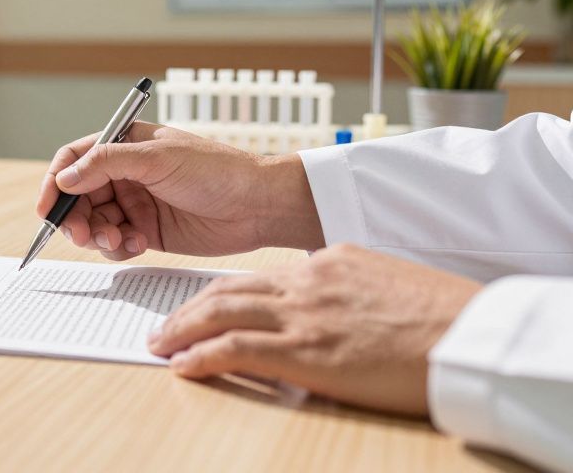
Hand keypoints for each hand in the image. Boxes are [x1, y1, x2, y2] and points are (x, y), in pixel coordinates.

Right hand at [36, 122, 323, 260]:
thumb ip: (106, 163)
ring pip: (94, 222)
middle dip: (75, 216)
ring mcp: (135, 202)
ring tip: (116, 240)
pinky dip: (118, 247)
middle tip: (82, 234)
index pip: (75, 159)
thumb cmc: (217, 170)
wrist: (258, 206)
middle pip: (78, 195)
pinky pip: (115, 242)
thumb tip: (64, 178)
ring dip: (97, 234)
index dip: (55, 182)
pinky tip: (138, 243)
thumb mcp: (157, 158)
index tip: (47, 208)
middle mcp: (125, 173)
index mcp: (125, 144)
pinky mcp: (147, 231)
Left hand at [148, 244, 481, 414]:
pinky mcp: (304, 351)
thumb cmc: (444, 318)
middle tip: (165, 324)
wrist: (468, 336)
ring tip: (159, 344)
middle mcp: (307, 281)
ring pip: (221, 313)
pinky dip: (201, 357)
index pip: (261, 277)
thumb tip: (331, 307)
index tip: (205, 305)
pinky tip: (182, 366)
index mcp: (329, 261)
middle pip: (229, 289)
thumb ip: (350, 288)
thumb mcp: (389, 284)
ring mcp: (303, 315)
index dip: (225, 292)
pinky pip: (235, 349)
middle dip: (190, 307)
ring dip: (182, 330)